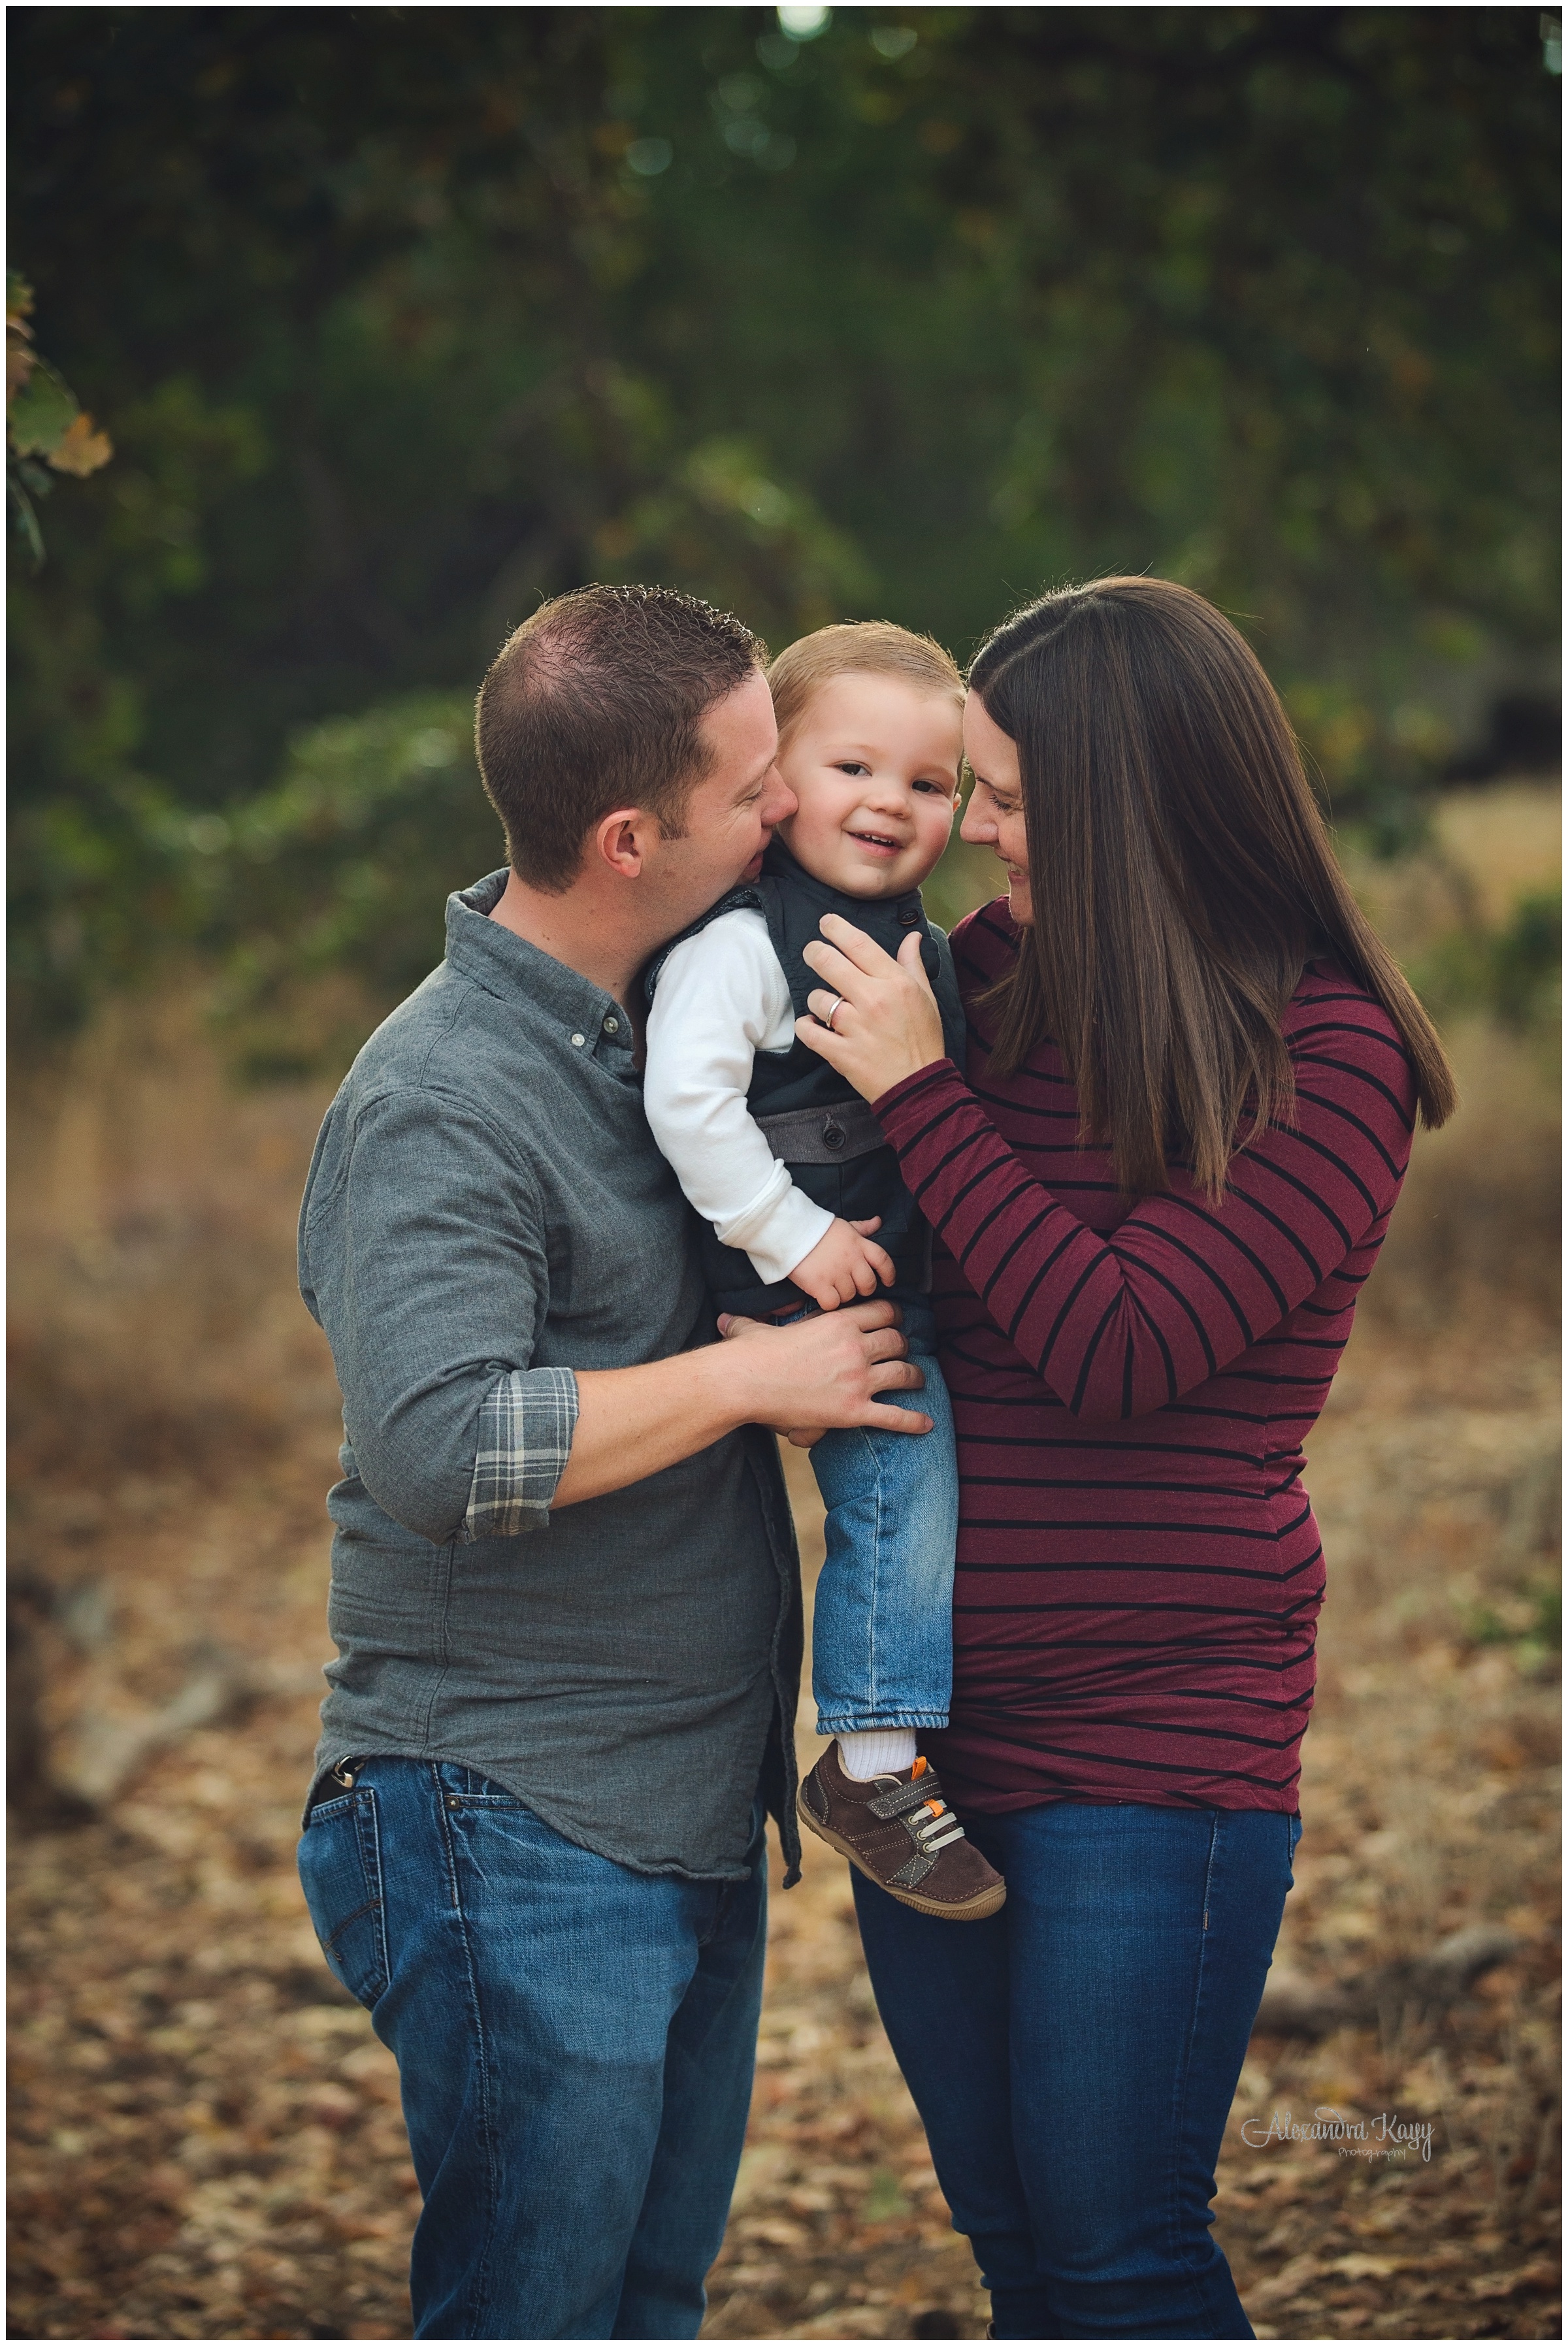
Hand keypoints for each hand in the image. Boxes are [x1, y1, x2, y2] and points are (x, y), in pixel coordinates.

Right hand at [715, 1298, 931, 1436]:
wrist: (744, 1383)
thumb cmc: (749, 1356)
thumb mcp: (755, 1330)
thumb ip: (749, 1323)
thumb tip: (725, 1321)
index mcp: (838, 1322)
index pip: (882, 1312)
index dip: (892, 1317)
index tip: (894, 1323)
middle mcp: (854, 1347)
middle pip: (897, 1341)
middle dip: (903, 1345)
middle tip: (903, 1351)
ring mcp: (857, 1380)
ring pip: (903, 1373)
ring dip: (914, 1376)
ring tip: (918, 1380)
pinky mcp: (854, 1411)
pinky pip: (894, 1417)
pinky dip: (913, 1421)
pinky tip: (926, 1423)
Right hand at [788, 1215, 895, 1307]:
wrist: (790, 1229)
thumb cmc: (818, 1228)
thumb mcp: (844, 1225)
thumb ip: (863, 1228)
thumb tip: (878, 1221)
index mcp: (859, 1244)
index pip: (884, 1261)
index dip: (889, 1274)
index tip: (888, 1282)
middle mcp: (851, 1259)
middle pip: (868, 1284)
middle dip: (863, 1289)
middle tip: (852, 1286)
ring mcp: (836, 1272)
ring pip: (850, 1296)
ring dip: (843, 1295)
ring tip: (833, 1287)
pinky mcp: (819, 1284)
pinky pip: (832, 1303)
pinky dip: (829, 1303)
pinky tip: (822, 1296)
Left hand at [795, 915, 946, 1101]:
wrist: (920, 1087)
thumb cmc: (923, 1040)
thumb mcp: (926, 998)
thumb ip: (912, 964)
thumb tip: (912, 936)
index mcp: (895, 983)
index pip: (858, 944)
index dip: (836, 928)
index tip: (826, 923)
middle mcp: (874, 1000)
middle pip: (828, 962)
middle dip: (814, 952)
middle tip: (812, 952)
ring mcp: (855, 1027)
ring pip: (817, 997)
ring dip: (816, 999)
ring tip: (826, 1006)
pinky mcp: (841, 1053)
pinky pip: (808, 1031)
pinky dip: (805, 1026)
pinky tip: (812, 1025)